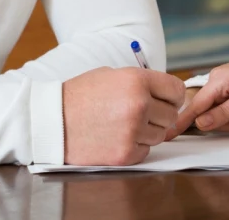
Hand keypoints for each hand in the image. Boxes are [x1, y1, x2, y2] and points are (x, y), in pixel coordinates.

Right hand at [61, 67, 184, 165]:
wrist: (51, 120)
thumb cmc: (80, 96)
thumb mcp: (112, 75)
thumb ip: (142, 82)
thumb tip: (166, 94)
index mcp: (137, 81)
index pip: (176, 91)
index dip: (172, 96)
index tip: (166, 100)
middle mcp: (139, 105)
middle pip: (171, 115)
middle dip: (159, 115)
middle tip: (141, 114)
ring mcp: (132, 131)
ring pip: (160, 135)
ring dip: (147, 132)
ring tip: (124, 124)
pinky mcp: (124, 154)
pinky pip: (145, 151)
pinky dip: (135, 146)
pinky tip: (117, 137)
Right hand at [165, 87, 228, 140]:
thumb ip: (224, 112)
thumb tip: (200, 124)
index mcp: (218, 80)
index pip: (195, 105)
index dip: (181, 122)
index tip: (167, 135)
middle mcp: (218, 82)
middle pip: (209, 112)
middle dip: (227, 124)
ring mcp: (226, 86)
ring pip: (221, 113)